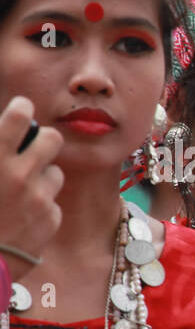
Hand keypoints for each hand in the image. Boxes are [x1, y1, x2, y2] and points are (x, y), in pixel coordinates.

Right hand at [0, 95, 63, 278]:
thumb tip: (3, 139)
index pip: (19, 116)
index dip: (21, 108)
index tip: (21, 108)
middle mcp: (20, 175)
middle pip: (53, 139)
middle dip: (44, 140)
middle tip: (34, 147)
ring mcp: (39, 199)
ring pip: (56, 173)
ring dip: (42, 177)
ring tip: (22, 190)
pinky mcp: (51, 220)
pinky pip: (52, 203)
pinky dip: (40, 207)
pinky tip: (22, 217)